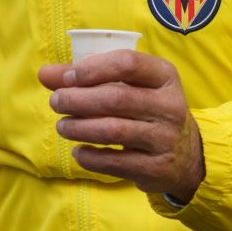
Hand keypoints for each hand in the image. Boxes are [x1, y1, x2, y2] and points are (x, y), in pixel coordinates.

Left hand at [38, 50, 204, 199]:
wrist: (187, 156)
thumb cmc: (149, 111)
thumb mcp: (130, 88)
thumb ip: (88, 78)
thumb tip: (44, 74)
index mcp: (165, 76)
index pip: (127, 63)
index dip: (93, 69)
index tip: (68, 78)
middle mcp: (170, 105)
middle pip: (116, 98)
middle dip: (78, 100)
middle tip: (56, 102)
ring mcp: (165, 138)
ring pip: (114, 131)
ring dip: (80, 128)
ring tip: (63, 126)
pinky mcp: (156, 167)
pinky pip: (115, 162)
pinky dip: (90, 157)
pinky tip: (80, 151)